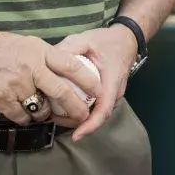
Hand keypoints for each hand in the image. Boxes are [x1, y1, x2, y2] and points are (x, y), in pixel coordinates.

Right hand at [0, 27, 100, 126]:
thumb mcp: (23, 43)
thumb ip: (41, 57)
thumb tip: (60, 70)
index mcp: (38, 51)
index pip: (71, 66)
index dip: (88, 80)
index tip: (98, 90)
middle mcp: (30, 68)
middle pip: (62, 92)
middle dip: (76, 108)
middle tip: (83, 116)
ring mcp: (15, 85)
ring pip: (41, 109)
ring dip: (45, 115)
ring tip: (46, 114)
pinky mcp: (0, 100)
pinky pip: (21, 116)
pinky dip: (25, 118)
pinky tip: (24, 115)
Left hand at [53, 23, 139, 141]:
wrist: (126, 39)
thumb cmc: (108, 40)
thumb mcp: (86, 39)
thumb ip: (69, 48)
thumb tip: (48, 59)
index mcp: (111, 82)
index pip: (103, 110)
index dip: (90, 125)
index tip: (76, 135)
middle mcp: (114, 92)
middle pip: (97, 116)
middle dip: (77, 123)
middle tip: (53, 120)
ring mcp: (112, 94)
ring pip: (96, 112)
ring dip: (78, 117)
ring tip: (55, 115)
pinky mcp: (108, 93)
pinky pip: (95, 105)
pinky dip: (81, 108)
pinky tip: (64, 106)